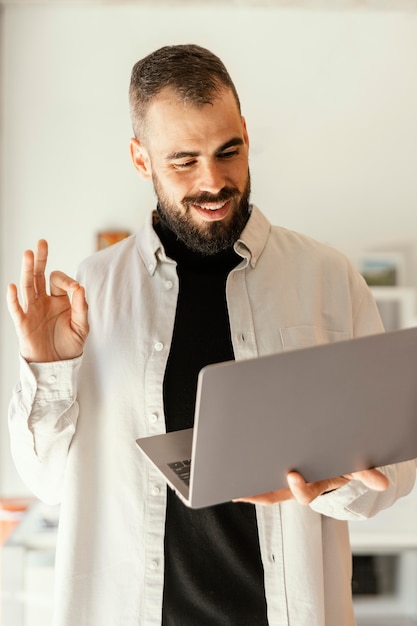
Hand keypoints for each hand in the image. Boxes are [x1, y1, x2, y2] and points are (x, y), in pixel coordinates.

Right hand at [7, 239, 88, 362]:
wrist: (57, 365)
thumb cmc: (70, 345)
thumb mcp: (82, 326)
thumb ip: (81, 307)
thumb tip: (79, 287)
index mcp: (59, 299)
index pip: (59, 281)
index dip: (67, 281)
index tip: (75, 289)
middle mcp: (44, 301)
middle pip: (40, 276)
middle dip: (41, 260)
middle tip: (41, 242)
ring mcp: (32, 310)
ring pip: (28, 286)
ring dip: (28, 271)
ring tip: (28, 254)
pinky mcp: (24, 323)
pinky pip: (17, 309)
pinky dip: (13, 298)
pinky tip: (12, 286)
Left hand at [233, 468, 388, 505]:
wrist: (337, 456)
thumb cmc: (343, 461)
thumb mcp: (354, 465)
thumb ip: (364, 472)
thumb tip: (381, 481)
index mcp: (315, 484)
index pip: (305, 492)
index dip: (299, 487)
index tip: (292, 476)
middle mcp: (297, 484)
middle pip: (276, 493)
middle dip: (260, 493)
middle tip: (244, 490)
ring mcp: (284, 478)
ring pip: (264, 486)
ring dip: (248, 485)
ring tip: (231, 480)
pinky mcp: (275, 469)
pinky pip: (258, 475)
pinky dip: (246, 474)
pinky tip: (231, 470)